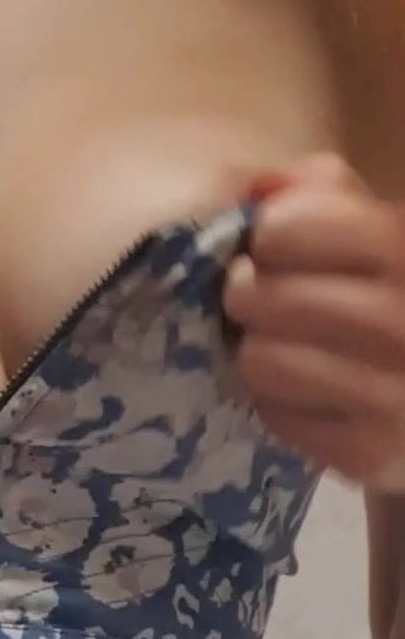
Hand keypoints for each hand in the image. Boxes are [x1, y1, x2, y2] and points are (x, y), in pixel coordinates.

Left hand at [223, 153, 404, 491]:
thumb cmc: (398, 297)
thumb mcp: (378, 230)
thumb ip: (320, 191)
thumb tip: (251, 186)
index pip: (284, 227)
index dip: (266, 235)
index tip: (276, 249)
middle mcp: (403, 320)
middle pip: (260, 295)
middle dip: (248, 295)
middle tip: (262, 302)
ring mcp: (390, 393)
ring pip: (258, 359)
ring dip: (257, 351)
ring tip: (284, 346)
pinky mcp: (366, 452)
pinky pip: (273, 414)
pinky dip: (275, 401)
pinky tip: (304, 390)